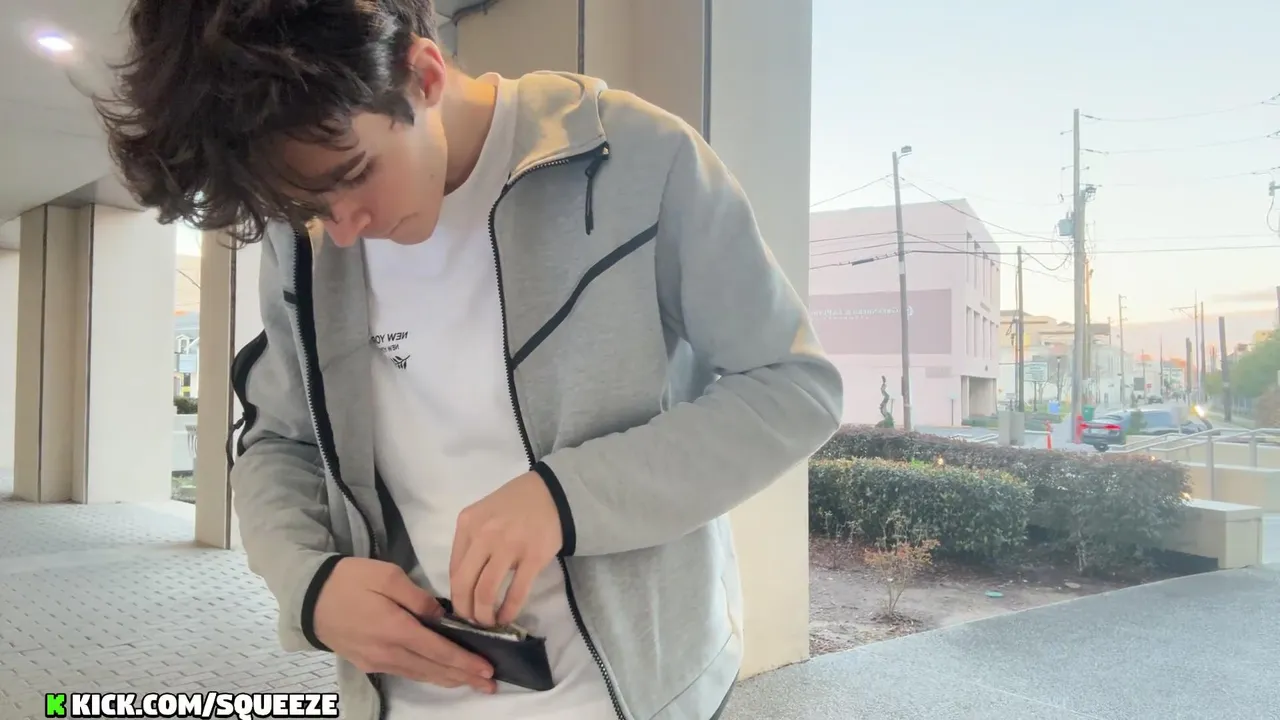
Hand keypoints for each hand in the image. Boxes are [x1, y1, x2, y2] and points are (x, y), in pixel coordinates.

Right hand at [313, 557, 496, 692]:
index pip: (439, 651)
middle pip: (433, 669)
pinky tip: (439, 674)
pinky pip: (405, 672)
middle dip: (464, 677)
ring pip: (420, 674)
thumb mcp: (388, 575)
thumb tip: (440, 616)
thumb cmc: (350, 580)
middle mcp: (388, 653)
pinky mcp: (368, 663)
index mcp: (395, 630)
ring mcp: (376, 662)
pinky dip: (427, 674)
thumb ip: (419, 597)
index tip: (488, 669)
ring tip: (471, 683)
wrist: (308, 596)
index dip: (465, 662)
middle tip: (490, 684)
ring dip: (447, 679)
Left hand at [449, 471, 562, 626]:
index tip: (463, 604)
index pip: (453, 568)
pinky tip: (507, 618)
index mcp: (467, 524)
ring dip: (484, 615)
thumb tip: (466, 580)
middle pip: (464, 584)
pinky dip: (508, 611)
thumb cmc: (516, 503)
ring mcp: (508, 547)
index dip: (456, 594)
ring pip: (485, 592)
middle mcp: (483, 535)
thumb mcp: (483, 513)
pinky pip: (515, 593)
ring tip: (489, 622)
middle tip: (472, 621)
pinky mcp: (533, 558)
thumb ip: (471, 540)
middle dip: (465, 610)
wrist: (553, 493)